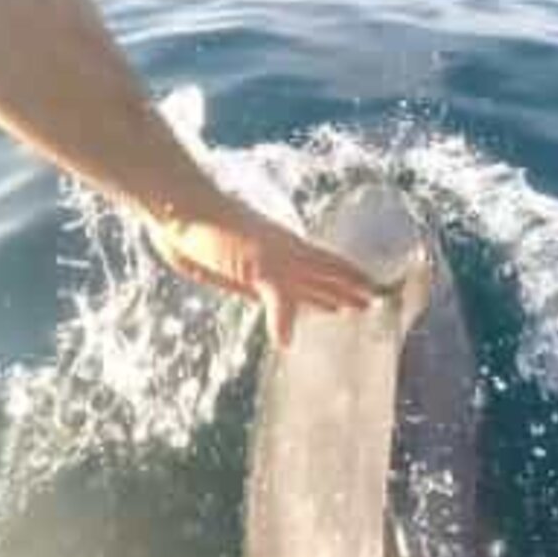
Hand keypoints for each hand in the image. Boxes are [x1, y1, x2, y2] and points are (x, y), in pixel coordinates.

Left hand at [148, 197, 375, 345]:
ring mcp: (261, 269)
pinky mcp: (237, 278)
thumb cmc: (222, 230)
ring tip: (337, 310)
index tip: (378, 291)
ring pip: (299, 288)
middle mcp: (283, 261)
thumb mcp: (258, 266)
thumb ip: (280, 303)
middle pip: (321, 279)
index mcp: (295, 253)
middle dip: (343, 293)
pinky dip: (281, 309)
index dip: (354, 280)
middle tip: (366, 307)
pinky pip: (269, 298)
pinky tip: (282, 317)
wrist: (179, 213)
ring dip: (318, 299)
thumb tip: (288, 343)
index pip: (334, 268)